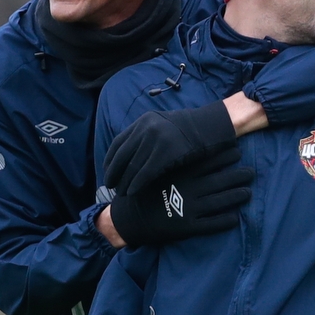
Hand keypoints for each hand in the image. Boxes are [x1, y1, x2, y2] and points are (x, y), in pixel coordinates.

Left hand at [104, 102, 236, 195]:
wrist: (207, 127)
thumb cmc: (186, 131)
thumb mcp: (161, 126)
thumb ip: (144, 136)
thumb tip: (130, 155)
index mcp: (142, 122)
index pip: (118, 143)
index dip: (110, 159)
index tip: (107, 171)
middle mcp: (145, 129)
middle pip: (121, 155)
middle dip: (113, 173)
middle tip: (110, 186)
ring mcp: (155, 141)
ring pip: (132, 166)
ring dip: (124, 181)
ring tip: (120, 192)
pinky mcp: (165, 153)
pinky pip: (145, 172)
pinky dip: (136, 183)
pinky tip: (132, 192)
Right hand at [108, 147, 252, 247]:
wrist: (128, 218)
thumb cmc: (142, 191)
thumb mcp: (155, 171)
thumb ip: (172, 162)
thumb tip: (188, 146)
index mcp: (180, 174)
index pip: (208, 161)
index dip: (225, 156)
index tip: (237, 151)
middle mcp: (188, 190)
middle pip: (220, 181)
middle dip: (238, 176)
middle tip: (251, 172)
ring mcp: (189, 209)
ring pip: (220, 202)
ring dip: (236, 196)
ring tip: (248, 192)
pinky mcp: (188, 227)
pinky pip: (212, 225)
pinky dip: (225, 221)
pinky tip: (236, 219)